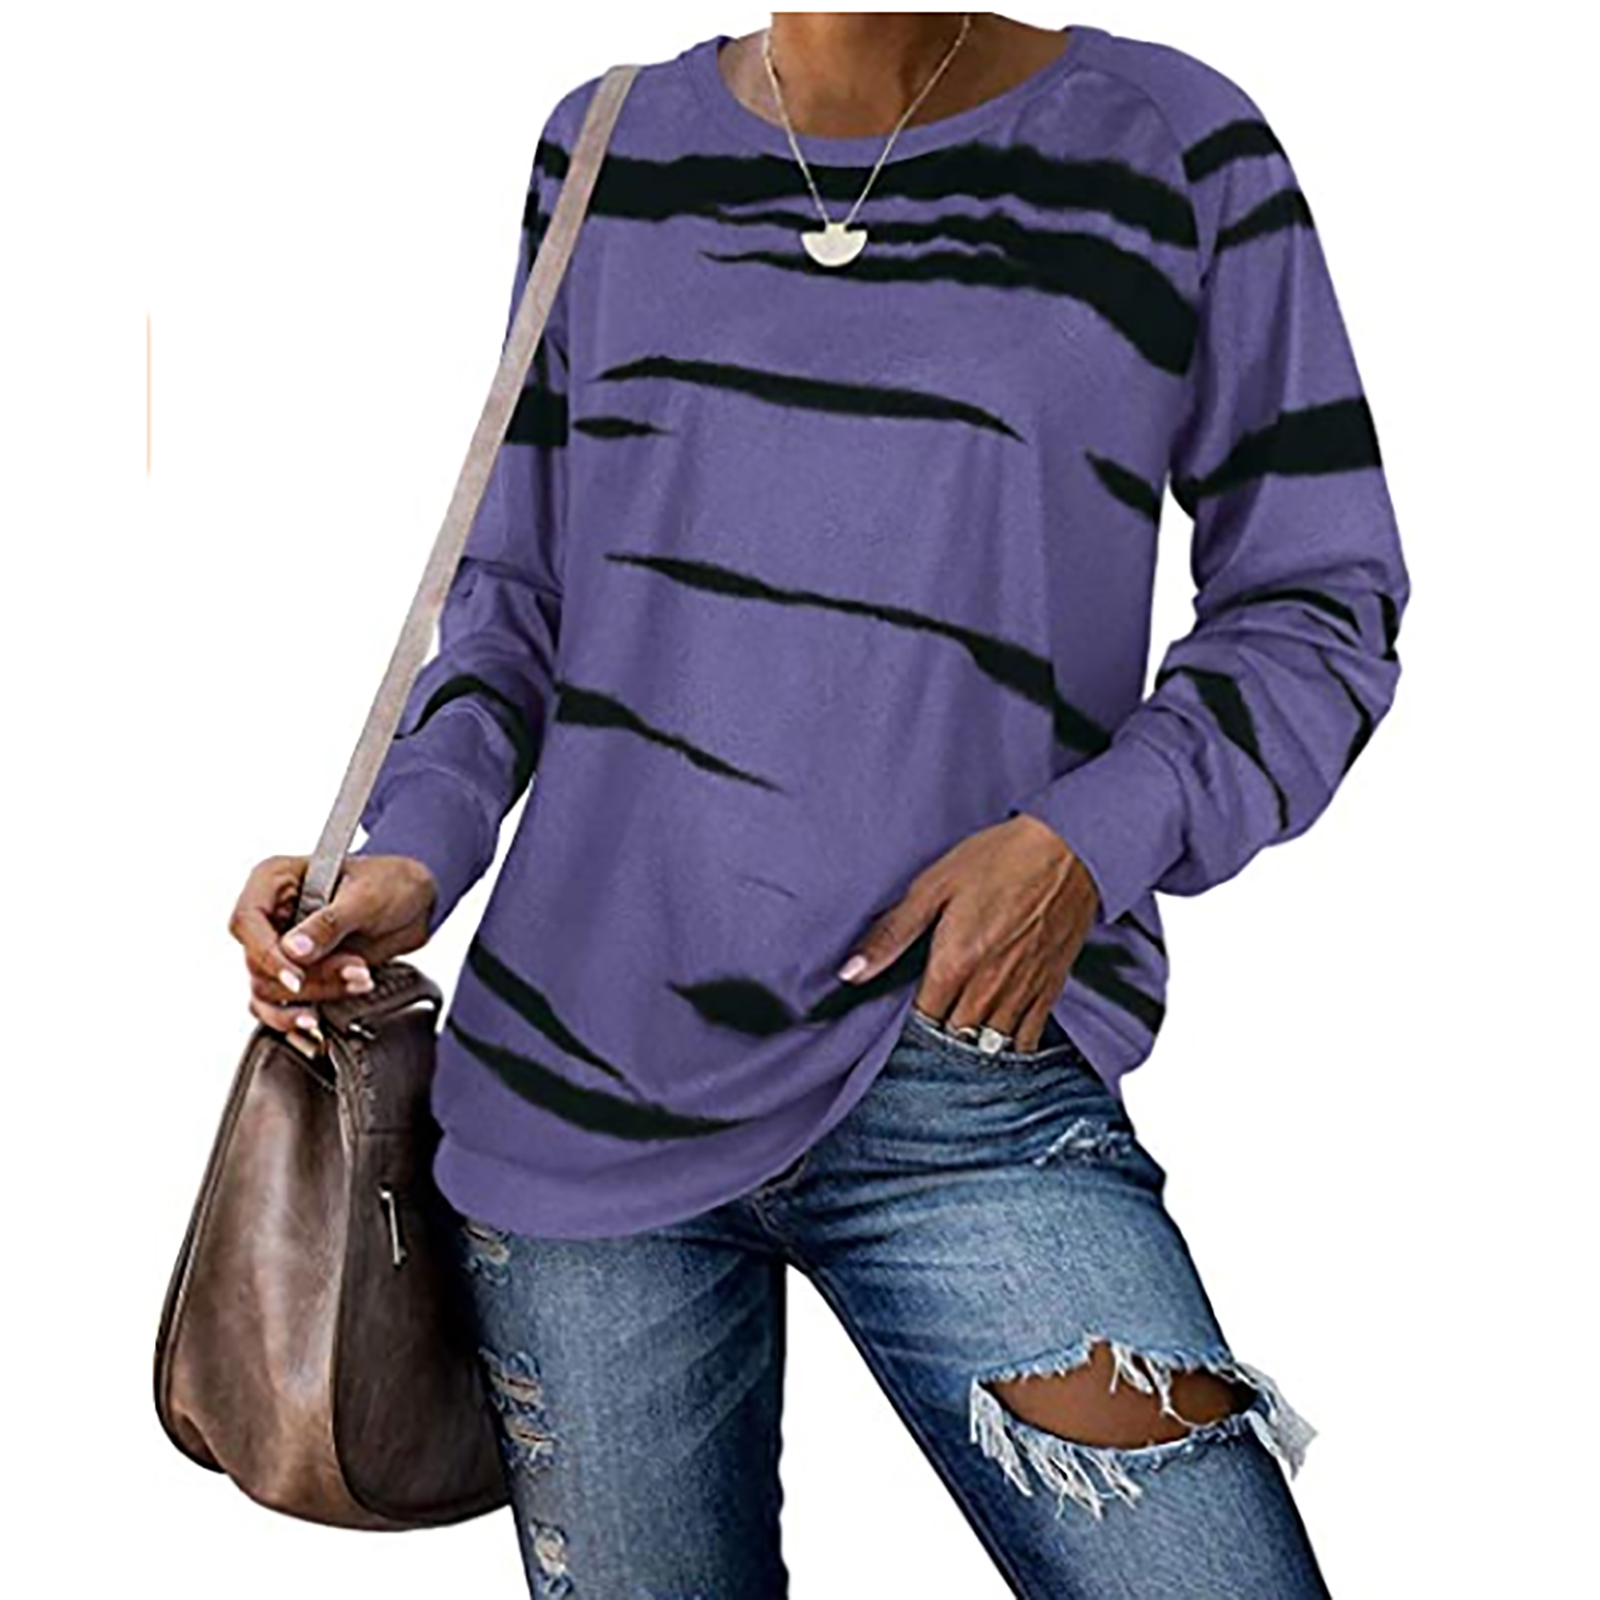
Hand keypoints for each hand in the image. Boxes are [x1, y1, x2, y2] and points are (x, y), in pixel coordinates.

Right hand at [227, 852, 437, 1058]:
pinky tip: (321, 1021)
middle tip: (356, 970)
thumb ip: (329, 924)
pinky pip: (277, 1006)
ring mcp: (280, 947)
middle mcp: (270, 915)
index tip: (297, 978)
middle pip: (258, 963)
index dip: (267, 955)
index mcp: (274, 881)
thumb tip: (293, 950)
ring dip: (314, 995)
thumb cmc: (390, 882)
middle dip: (308, 977)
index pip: (247, 922)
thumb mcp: (365, 897)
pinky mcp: (295, 974)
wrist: (416, 903)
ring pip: (268, 990)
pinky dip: (299, 1017)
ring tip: (359, 981)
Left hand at [837, 815, 1100, 1052]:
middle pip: (954, 1042)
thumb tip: (850, 973)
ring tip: (958, 1039)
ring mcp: (1022, 993)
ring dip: (971, 1050)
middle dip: (938, 1041)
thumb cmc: (999, 860)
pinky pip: (1027, 1041)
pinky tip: (997, 1043)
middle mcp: (988, 989)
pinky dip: (1010, 1050)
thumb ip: (891, 935)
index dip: (908, 1027)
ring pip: (990, 1048)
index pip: (921, 1023)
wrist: (1070, 849)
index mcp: (954, 965)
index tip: (902, 1019)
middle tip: (929, 1030)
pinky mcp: (1050, 989)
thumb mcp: (933, 887)